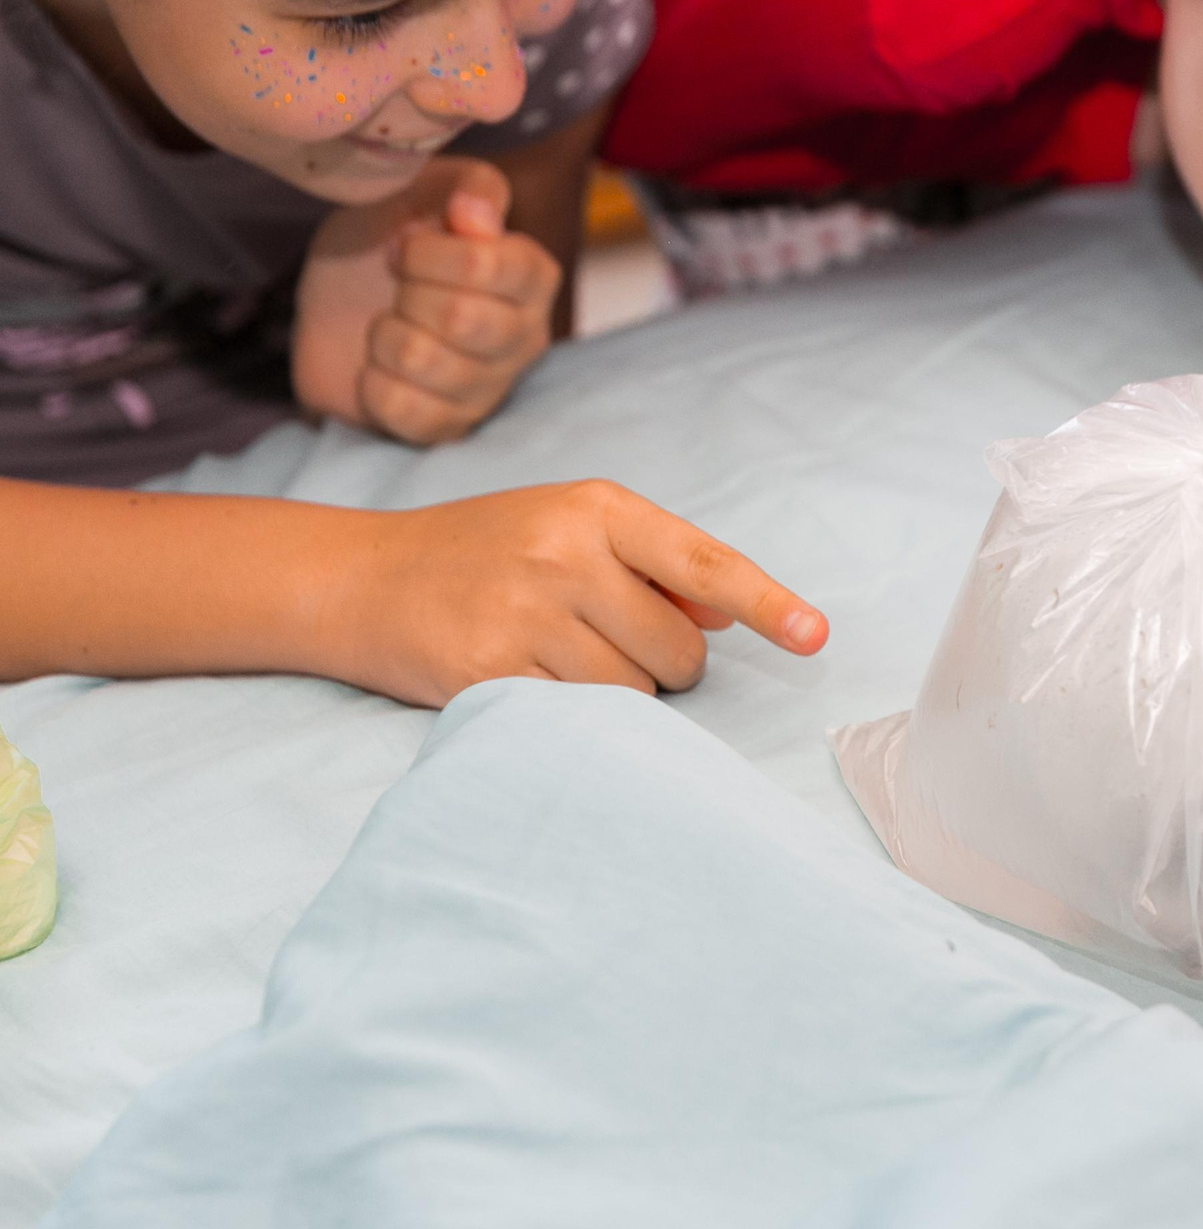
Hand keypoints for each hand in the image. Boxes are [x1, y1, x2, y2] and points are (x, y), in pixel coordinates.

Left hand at [295, 157, 561, 444]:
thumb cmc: (390, 238)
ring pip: (423, 360)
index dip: (425, 253)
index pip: (486, 266)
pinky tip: (379, 369)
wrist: (340, 299)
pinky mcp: (449, 428)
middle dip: (404, 293)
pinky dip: (372, 383)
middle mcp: (526, 336)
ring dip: (382, 335)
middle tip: (395, 288)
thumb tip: (475, 216)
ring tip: (388, 326)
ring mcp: (490, 388)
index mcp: (532, 275)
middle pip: (459, 316)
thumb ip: (468, 186)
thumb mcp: (422, 189)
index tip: (402, 246)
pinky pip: (403, 409)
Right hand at [323, 480, 829, 707]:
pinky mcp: (487, 672)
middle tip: (607, 642)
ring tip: (560, 657)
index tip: (815, 636)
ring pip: (633, 694)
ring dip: (617, 695)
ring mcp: (523, 614)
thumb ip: (655, 565)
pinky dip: (571, 715)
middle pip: (679, 650)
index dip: (767, 603)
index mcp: (598, 509)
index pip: (706, 562)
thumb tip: (731, 612)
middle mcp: (564, 555)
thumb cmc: (486, 553)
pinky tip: (528, 680)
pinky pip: (577, 719)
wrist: (362, 578)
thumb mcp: (570, 528)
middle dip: (664, 663)